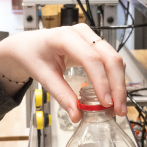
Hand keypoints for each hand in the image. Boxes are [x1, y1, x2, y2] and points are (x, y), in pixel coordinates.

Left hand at [0, 24, 126, 121]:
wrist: (27, 45)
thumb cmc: (32, 54)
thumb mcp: (42, 75)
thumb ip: (61, 94)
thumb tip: (77, 114)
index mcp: (65, 36)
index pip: (90, 59)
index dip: (101, 82)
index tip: (106, 103)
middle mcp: (81, 33)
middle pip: (110, 57)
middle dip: (117, 85)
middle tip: (117, 109)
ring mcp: (90, 37)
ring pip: (114, 59)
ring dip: (119, 84)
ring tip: (117, 107)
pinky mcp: (94, 45)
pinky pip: (110, 61)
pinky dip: (114, 78)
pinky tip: (112, 95)